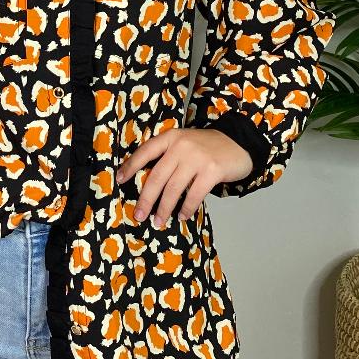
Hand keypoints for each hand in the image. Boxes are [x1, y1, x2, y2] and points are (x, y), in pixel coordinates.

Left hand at [115, 127, 254, 226]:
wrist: (239, 142)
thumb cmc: (207, 147)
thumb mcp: (184, 143)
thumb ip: (168, 157)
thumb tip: (148, 185)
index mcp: (171, 137)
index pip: (145, 151)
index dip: (131, 166)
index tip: (119, 180)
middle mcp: (182, 145)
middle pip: (157, 176)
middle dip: (145, 198)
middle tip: (139, 215)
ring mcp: (197, 158)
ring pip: (173, 188)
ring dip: (164, 208)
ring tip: (158, 221)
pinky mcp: (212, 170)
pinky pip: (194, 195)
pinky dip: (186, 208)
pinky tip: (182, 216)